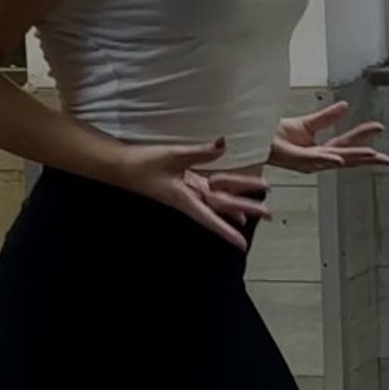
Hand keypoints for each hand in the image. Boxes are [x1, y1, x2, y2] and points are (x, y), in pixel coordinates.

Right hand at [114, 137, 269, 249]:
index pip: (210, 218)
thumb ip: (199, 152)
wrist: (119, 165)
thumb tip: (223, 144)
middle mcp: (187, 199)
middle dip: (245, 210)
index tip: (242, 245)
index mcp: (184, 198)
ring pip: (217, 199)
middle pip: (221, 208)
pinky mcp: (182, 184)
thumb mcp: (172, 155)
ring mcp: (185, 192)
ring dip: (236, 202)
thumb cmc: (142, 164)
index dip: (227, 232)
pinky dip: (222, 191)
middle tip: (269, 214)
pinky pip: (207, 189)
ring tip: (258, 207)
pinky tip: (231, 191)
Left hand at [269, 102, 388, 174]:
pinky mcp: (293, 158)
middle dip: (366, 158)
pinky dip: (326, 160)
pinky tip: (339, 159)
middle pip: (346, 157)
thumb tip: (345, 106)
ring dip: (352, 158)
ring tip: (370, 155)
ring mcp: (305, 160)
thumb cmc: (276, 135)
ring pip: (333, 160)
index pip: (346, 146)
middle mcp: (315, 159)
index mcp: (320, 150)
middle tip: (385, 159)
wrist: (255, 138)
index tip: (379, 128)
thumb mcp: (307, 123)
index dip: (364, 138)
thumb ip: (326, 117)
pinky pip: (312, 159)